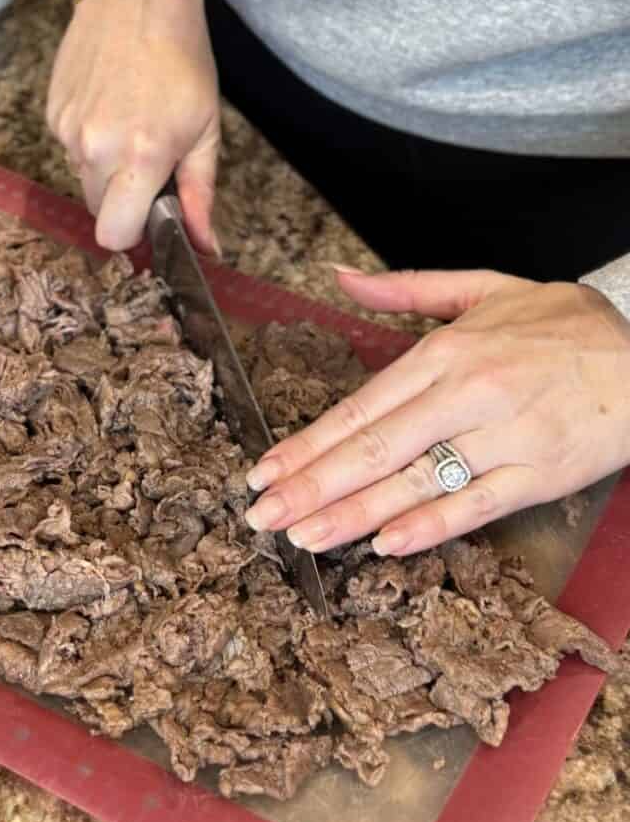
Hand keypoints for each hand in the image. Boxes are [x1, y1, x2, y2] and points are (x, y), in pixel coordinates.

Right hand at [47, 0, 220, 252]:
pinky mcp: (52, 114)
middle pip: (99, 211)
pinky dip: (89, 139)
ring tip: (129, 123)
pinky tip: (109, 105)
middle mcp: (96, 151)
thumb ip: (200, 194)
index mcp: (141, 158)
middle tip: (147, 161)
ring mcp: (68, 132)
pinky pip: (70, 150)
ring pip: (84, 179)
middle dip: (122, 199)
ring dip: (105, 168)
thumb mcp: (205, 130)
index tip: (150, 211)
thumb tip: (205, 246)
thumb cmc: (182, 60)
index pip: (115, 234)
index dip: (133, 231)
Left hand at [244, 268, 629, 556]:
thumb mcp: (483, 288)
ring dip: (354, 513)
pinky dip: (432, 525)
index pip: (359, 408)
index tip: (264, 471)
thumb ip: (405, 288)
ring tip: (304, 537)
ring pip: (416, 482)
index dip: (307, 444)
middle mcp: (466, 395)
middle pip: (374, 449)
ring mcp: (504, 438)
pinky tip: (386, 544)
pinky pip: (478, 506)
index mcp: (445, 353)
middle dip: (312, 487)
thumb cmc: (560, 324)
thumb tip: (338, 277)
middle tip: (262, 516)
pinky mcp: (541, 475)